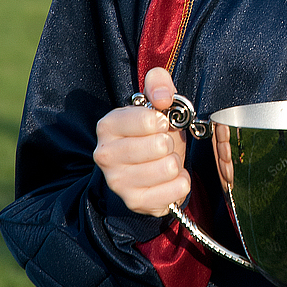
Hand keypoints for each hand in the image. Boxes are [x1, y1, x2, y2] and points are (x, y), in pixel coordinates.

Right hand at [93, 67, 190, 216]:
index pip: (149, 120)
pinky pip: (177, 189)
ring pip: (169, 167)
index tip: (161, 123)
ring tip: (164, 160)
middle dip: (169, 143)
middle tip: (162, 145)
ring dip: (175, 162)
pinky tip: (169, 179)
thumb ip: (158, 85)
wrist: (145, 168)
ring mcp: (118, 182)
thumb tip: (163, 97)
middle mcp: (106, 155)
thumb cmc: (150, 133)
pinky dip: (181, 181)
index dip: (163, 120)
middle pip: (160, 146)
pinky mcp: (135, 202)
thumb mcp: (154, 103)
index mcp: (108, 126)